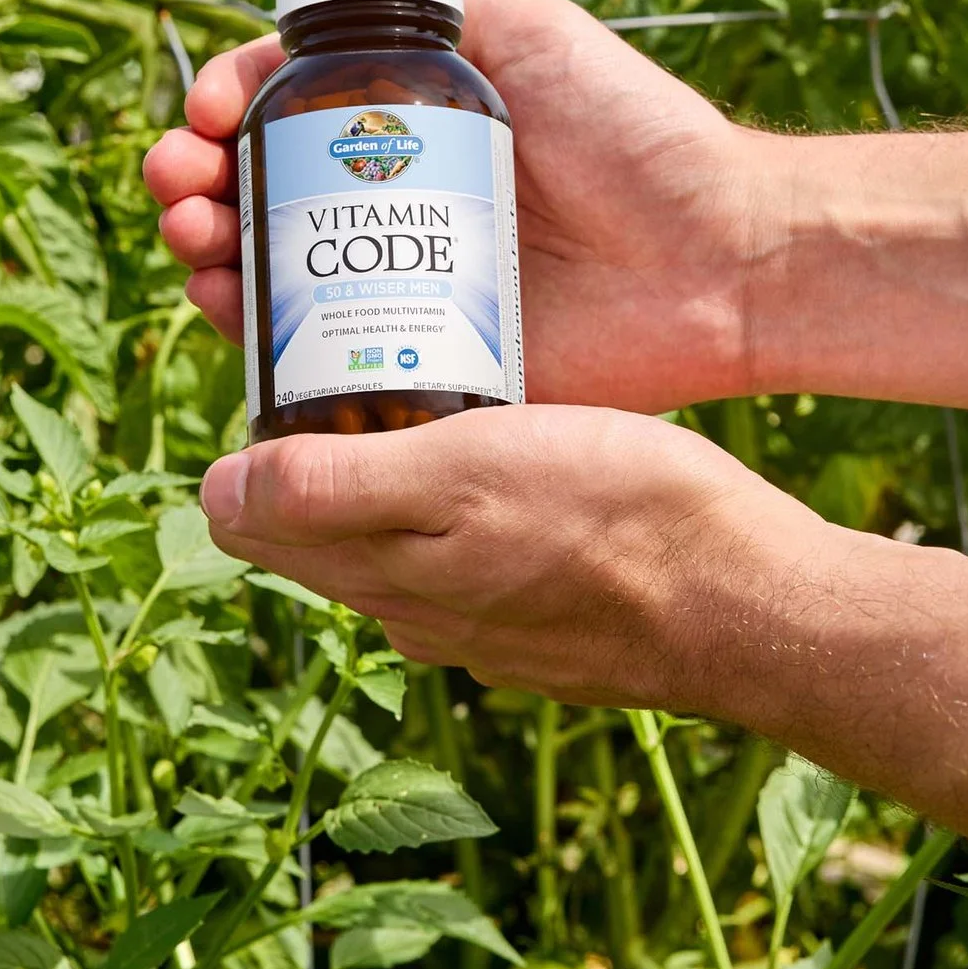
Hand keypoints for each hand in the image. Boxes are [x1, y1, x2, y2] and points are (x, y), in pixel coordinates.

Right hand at [143, 0, 777, 409]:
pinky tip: (222, 307)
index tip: (210, 109)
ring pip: (265, 271)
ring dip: (201, 246)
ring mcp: (401, 288)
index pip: (285, 107)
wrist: (720, 258)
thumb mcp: (541, 32)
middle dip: (192, 180)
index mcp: (413, 128)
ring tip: (195, 238)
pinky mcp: (421, 366)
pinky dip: (246, 333)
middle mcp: (394, 205)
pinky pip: (312, 358)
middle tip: (182, 184)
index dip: (228, 101)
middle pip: (253, 190)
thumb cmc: (640, 137)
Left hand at [197, 403, 828, 708]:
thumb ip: (337, 488)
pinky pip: (465, 554)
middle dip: (301, 451)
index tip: (279, 351)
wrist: (751, 603)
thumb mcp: (467, 473)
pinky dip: (455, 503)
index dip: (247, 437)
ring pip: (395, 539)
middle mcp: (416, 613)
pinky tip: (497, 451)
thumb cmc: (618, 518)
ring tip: (418, 383)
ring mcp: (480, 624)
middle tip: (337, 344)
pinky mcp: (541, 620)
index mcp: (380, 575)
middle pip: (319, 527)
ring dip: (381, 474)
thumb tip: (215, 495)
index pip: (256, 517)